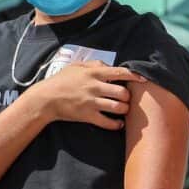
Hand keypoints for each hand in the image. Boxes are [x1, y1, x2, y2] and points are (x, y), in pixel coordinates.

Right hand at [30, 61, 145, 129]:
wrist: (45, 99)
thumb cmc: (61, 81)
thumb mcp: (76, 67)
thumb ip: (94, 64)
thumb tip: (110, 66)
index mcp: (93, 73)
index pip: (119, 72)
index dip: (134, 76)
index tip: (143, 79)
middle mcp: (95, 87)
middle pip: (122, 93)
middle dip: (128, 97)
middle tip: (126, 98)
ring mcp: (91, 103)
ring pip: (118, 108)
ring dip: (124, 110)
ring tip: (123, 110)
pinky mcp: (87, 116)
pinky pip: (108, 123)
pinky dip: (116, 125)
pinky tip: (118, 124)